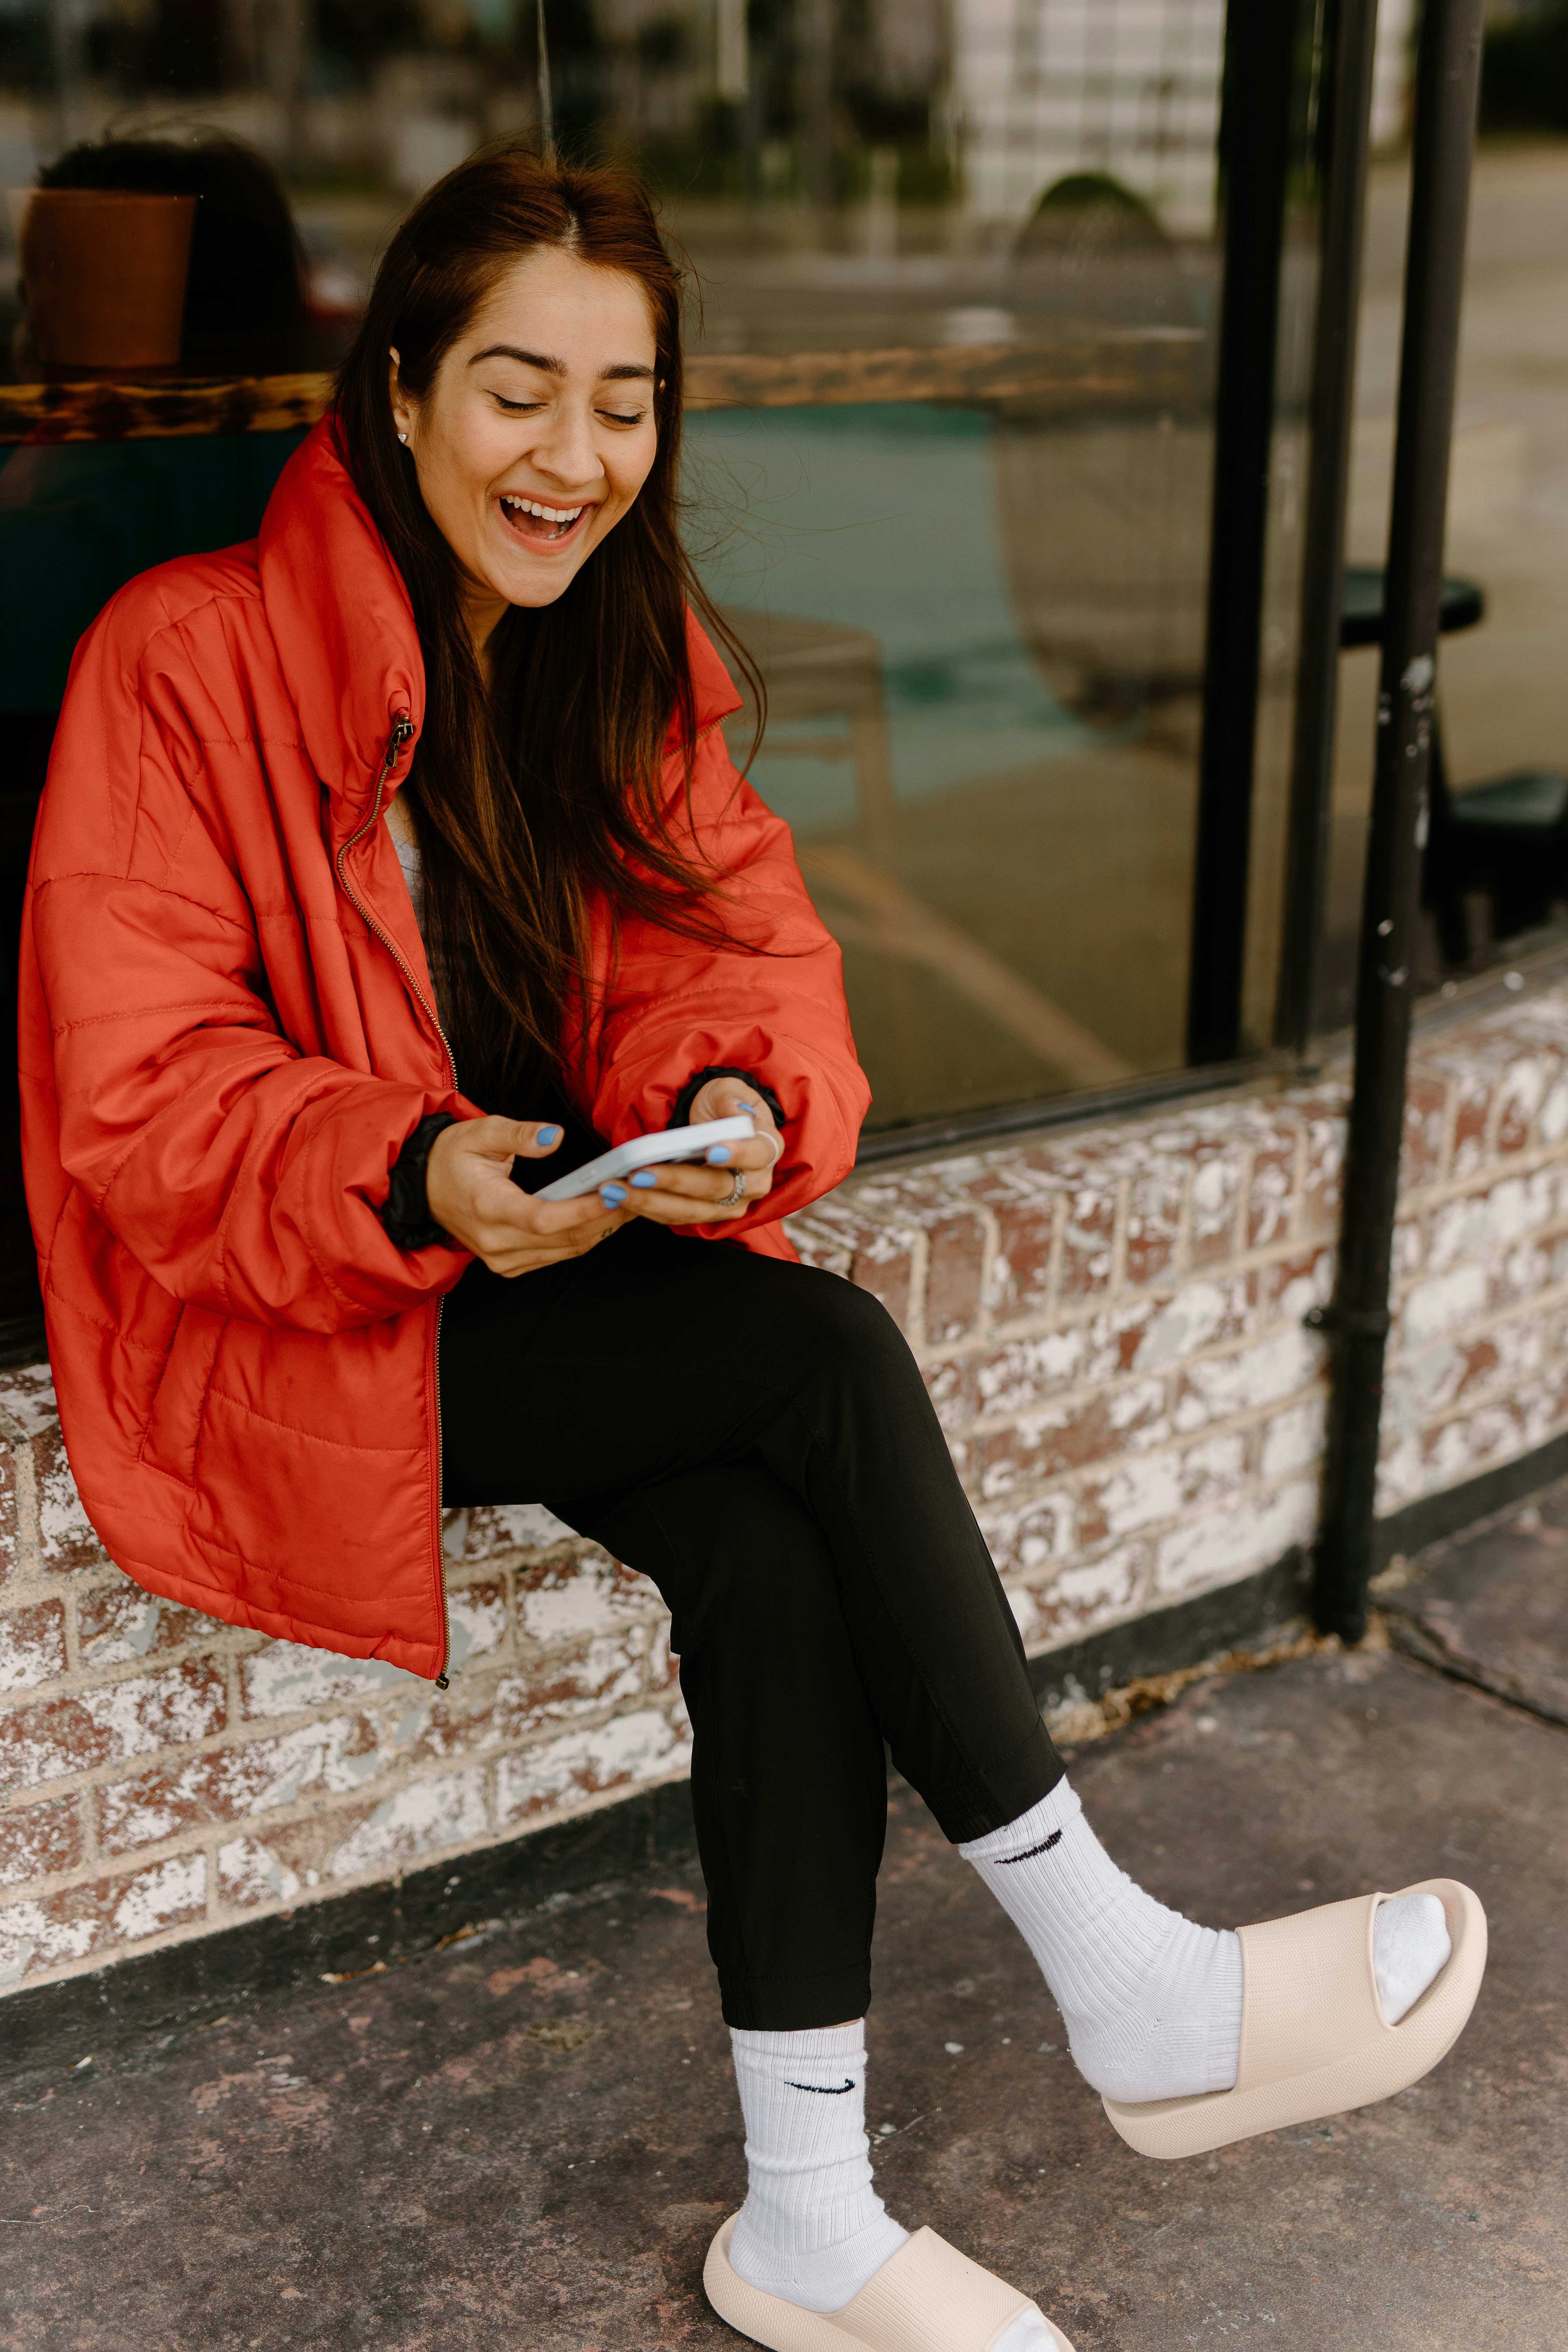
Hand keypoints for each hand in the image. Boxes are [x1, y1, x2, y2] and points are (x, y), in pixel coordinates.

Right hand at [425, 1116, 628, 1277]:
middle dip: (606, 1217)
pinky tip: (602, 1217)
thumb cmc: (451, 1158)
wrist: (423, 1188)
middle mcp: (495, 1241)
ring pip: (566, 1251)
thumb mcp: (481, 1132)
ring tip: (629, 1201)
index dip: (584, 1209)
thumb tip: (554, 1136)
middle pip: (564, 1239)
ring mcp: (502, 1258)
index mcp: (487, 1207)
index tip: (615, 1192)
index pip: (545, 1218)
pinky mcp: (509, 1265)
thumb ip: (519, 1134)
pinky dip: (583, 1237)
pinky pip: (557, 1256)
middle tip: (636, 1191)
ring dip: (601, 1228)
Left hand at [600, 1078, 783, 1227]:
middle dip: (674, 1181)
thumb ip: (731, 1100)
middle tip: (640, 1174)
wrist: (712, 1121)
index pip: (757, 1155)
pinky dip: (644, 1207)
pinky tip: (618, 1197)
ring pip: (691, 1209)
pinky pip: (673, 1215)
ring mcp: (727, 1203)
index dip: (737, 1155)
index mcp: (765, 1148)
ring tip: (617, 1189)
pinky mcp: (702, 1212)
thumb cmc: (722, 1105)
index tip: (712, 1152)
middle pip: (716, 1187)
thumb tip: (737, 1113)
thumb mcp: (726, 1090)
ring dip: (650, 1201)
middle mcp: (752, 1183)